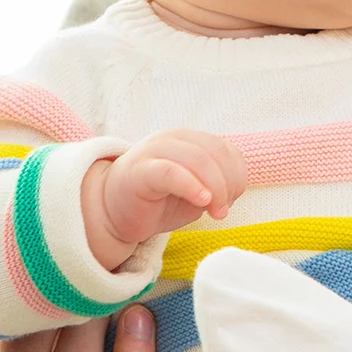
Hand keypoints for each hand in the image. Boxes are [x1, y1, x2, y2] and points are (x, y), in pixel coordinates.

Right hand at [83, 130, 245, 268]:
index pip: (227, 150)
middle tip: (223, 211)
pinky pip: (171, 172)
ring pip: (199, 159)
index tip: (233, 200)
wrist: (113, 213)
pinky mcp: (140, 170)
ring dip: (215, 188)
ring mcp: (155, 150)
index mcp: (190, 140)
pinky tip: (202, 201)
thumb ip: (216, 186)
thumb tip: (232, 191)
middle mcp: (174, 138)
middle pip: (216, 153)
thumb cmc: (158, 202)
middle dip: (229, 184)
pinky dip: (192, 185)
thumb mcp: (196, 192)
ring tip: (215, 212)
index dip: (238, 175)